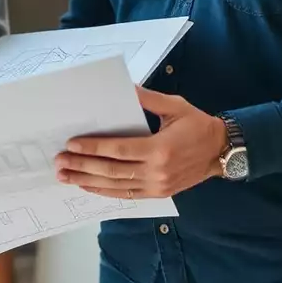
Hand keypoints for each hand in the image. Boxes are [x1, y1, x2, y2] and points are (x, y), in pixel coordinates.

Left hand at [54, 86, 226, 199]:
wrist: (221, 151)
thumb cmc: (197, 124)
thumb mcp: (175, 105)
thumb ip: (148, 98)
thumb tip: (125, 87)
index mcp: (160, 148)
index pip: (118, 150)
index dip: (93, 148)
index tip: (71, 145)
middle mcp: (156, 171)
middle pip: (112, 171)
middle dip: (82, 166)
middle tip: (59, 163)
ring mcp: (157, 186)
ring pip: (116, 187)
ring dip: (88, 182)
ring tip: (66, 177)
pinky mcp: (158, 193)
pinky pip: (127, 196)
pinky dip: (106, 192)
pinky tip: (89, 187)